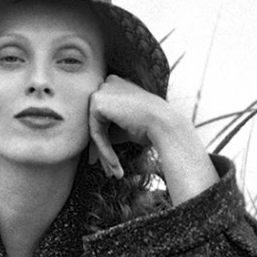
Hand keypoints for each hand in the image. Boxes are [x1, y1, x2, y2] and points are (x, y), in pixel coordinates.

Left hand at [88, 75, 217, 203]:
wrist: (164, 124)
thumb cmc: (150, 128)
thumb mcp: (125, 128)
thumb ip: (109, 132)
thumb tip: (92, 154)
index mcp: (117, 85)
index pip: (104, 118)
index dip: (106, 143)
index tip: (110, 164)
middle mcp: (108, 83)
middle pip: (98, 124)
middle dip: (103, 151)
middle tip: (110, 172)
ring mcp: (101, 90)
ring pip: (96, 130)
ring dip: (105, 154)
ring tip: (114, 173)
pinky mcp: (97, 102)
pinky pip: (95, 133)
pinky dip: (104, 150)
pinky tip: (114, 164)